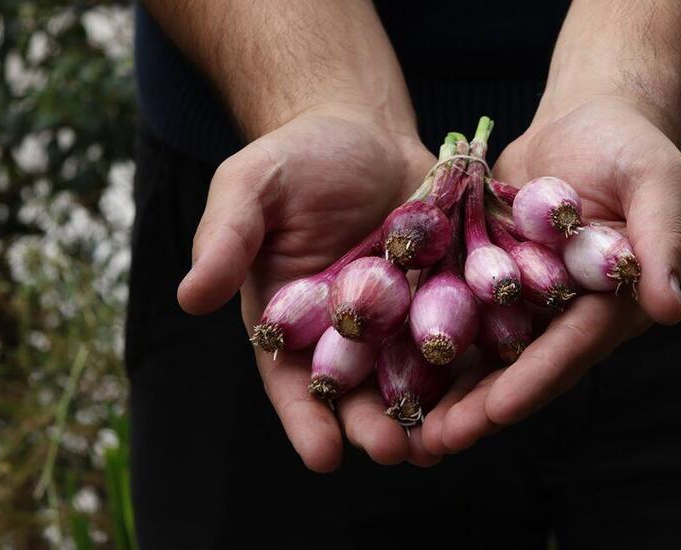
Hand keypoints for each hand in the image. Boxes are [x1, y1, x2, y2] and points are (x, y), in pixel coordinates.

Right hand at [177, 104, 439, 470]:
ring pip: (413, 375)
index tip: (323, 455)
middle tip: (395, 451)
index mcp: (291, 320)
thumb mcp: (250, 188)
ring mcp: (399, 317)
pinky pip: (460, 331)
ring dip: (429, 410)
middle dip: (374, 425)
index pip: (293, 381)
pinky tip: (490, 383)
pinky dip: (472, 360)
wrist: (360, 131)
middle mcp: (345, 332)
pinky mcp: (443, 294)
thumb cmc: (295, 160)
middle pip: (359, 392)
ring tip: (446, 439)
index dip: (306, 420)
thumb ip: (225, 239)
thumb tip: (189, 297)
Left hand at [422, 96, 680, 453]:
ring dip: (444, 390)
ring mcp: (520, 299)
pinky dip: (424, 339)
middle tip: (433, 444)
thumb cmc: (631, 148)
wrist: (584, 124)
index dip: (532, 383)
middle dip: (477, 408)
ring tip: (403, 427)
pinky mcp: (484, 275)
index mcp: (608, 305)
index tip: (494, 414)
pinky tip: (387, 365)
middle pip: (517, 368)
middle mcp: (561, 315)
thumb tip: (672, 308)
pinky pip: (454, 311)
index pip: (569, 351)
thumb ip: (665, 241)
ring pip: (480, 353)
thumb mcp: (658, 183)